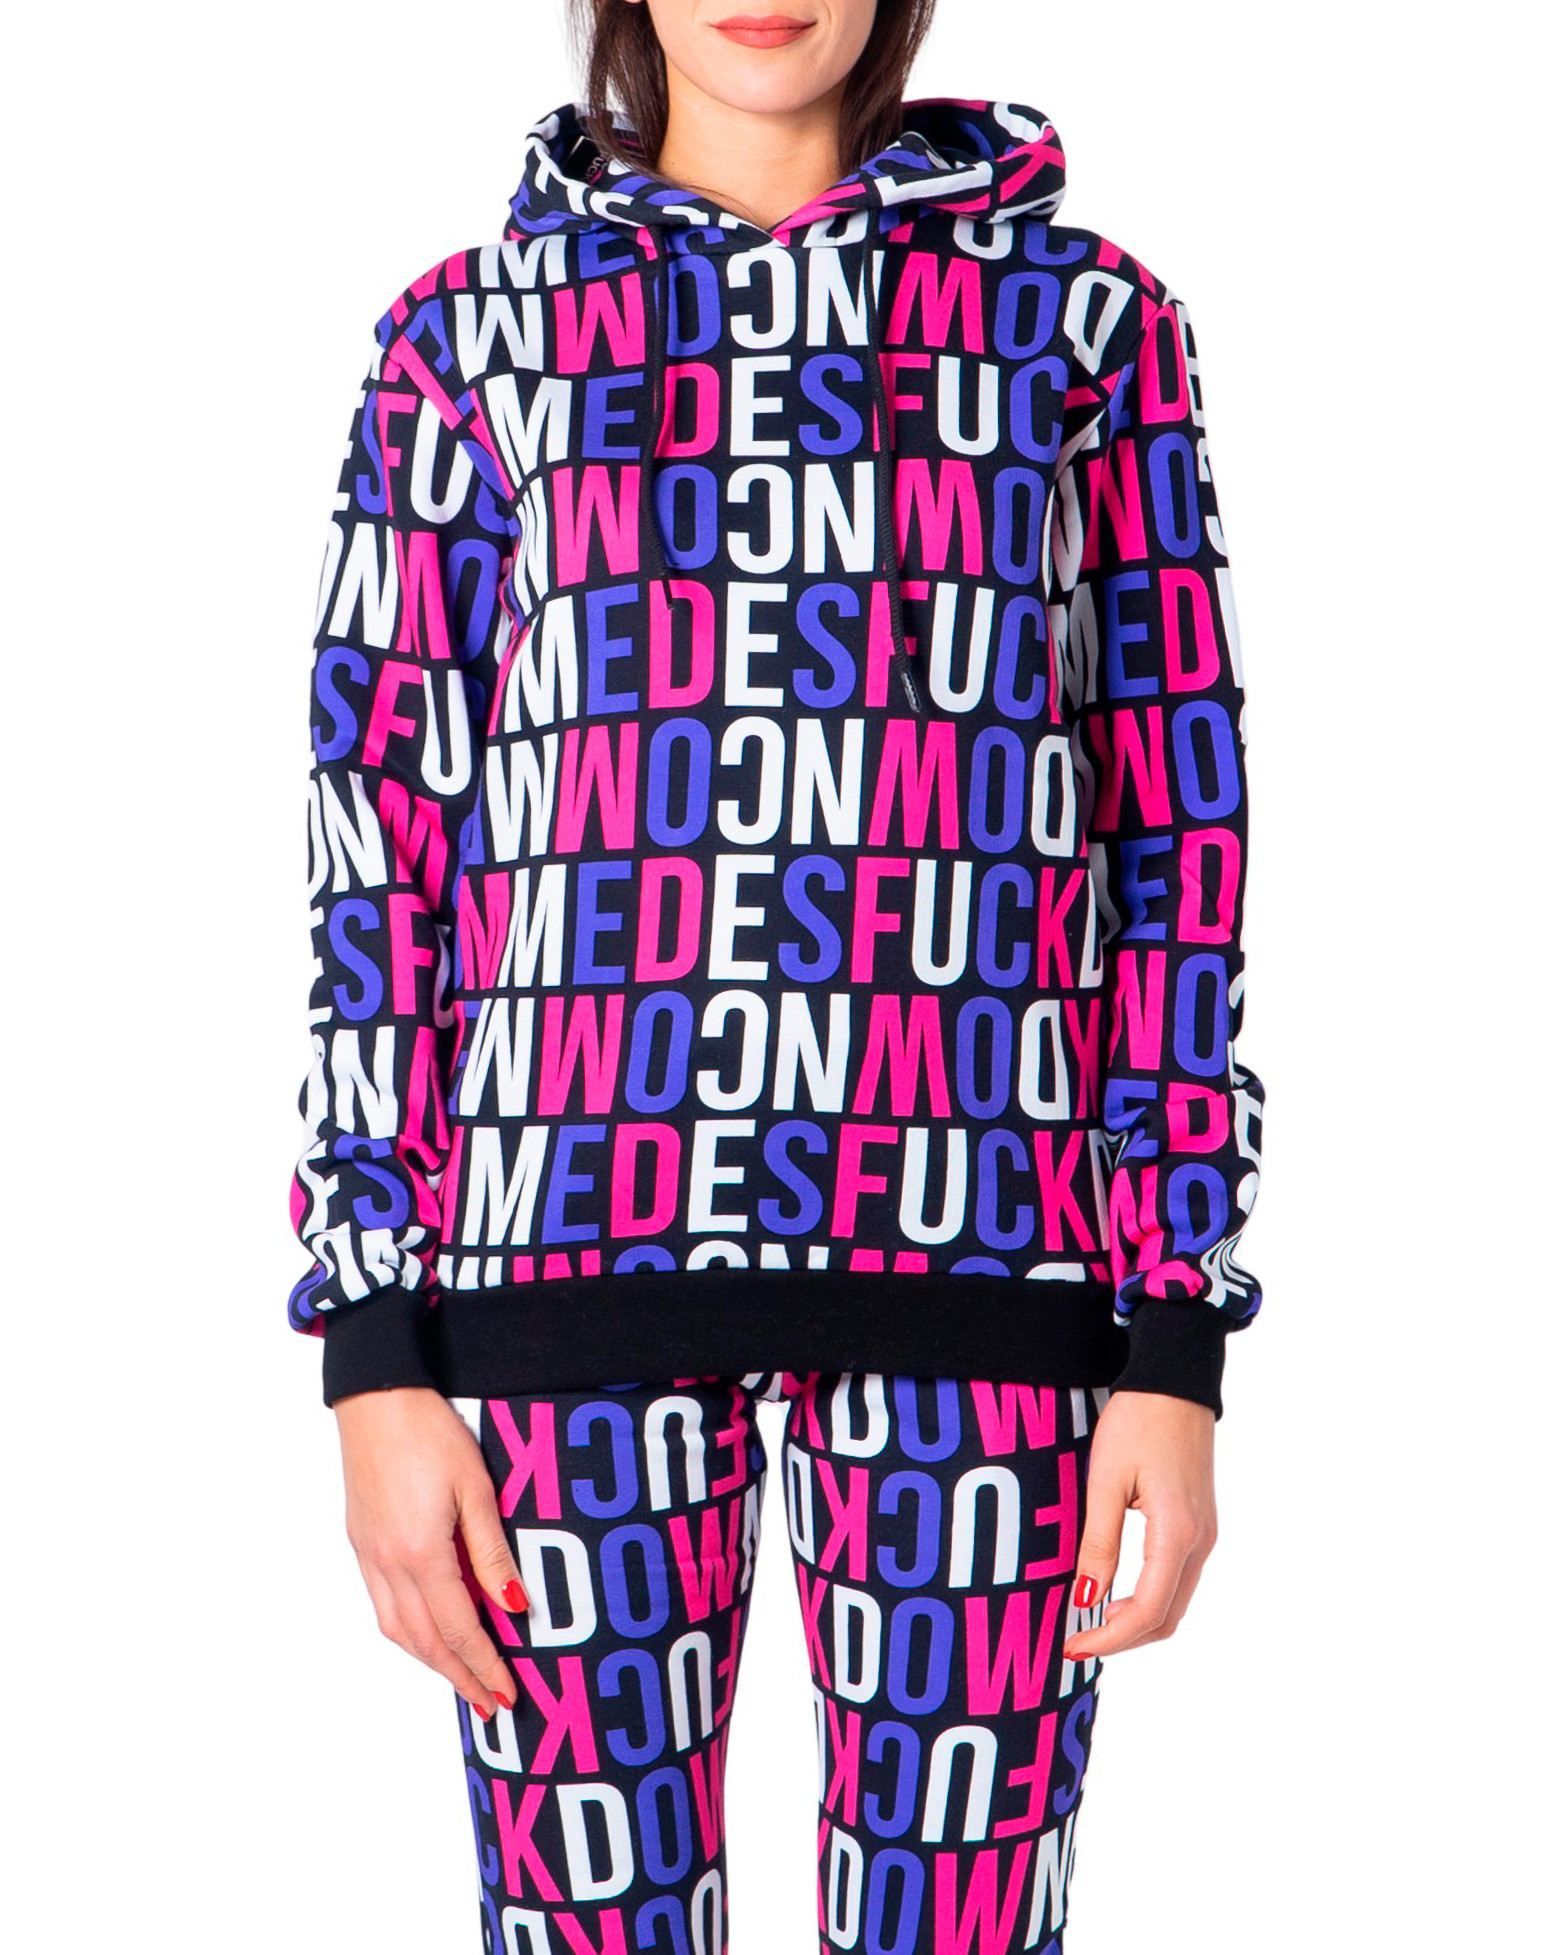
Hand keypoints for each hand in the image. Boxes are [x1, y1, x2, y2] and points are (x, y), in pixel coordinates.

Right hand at [334, 1386, 530, 1718]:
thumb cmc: (431, 1432)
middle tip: (490, 1705)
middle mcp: (388, 1563)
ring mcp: (369, 1554)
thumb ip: (492, 1553)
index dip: (484, 1665)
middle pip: (426, 1641)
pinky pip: (383, 1605)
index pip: (459, 1628)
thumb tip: (513, 1607)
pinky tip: (427, 1633)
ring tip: (462, 1679)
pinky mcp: (361, 1541)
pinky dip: (408, 1632)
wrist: (377, 1397)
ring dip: (431, 1661)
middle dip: (460, 1677)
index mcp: (421, 1553)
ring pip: (398, 1629)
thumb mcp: (477, 1488)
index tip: (506, 1695)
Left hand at [1062, 1390, 1217, 1659]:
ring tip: (1090, 1622)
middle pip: (1166, 1617)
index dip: (1110, 1637)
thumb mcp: (1106, 1480)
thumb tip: (1086, 1599)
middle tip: (1076, 1641)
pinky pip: (1177, 1579)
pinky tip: (1115, 1593)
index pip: (1148, 1611)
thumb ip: (1099, 1542)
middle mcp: (1200, 1542)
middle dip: (1123, 1639)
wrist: (1175, 1383)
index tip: (1073, 1646)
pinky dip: (1148, 1599)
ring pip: (1174, 1602)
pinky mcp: (1200, 1525)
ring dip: (1135, 1622)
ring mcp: (1205, 1535)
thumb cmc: (1138, 1422)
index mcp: (1178, 1534)